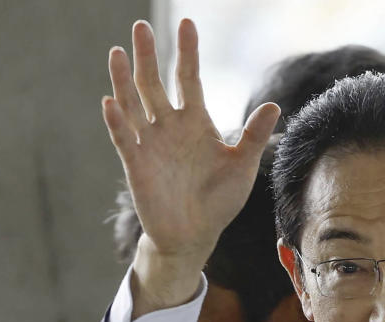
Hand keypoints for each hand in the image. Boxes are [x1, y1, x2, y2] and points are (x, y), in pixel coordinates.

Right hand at [101, 19, 279, 316]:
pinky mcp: (137, 164)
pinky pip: (125, 138)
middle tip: (142, 25)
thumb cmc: (219, 200)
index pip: (189, 79)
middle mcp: (169, 127)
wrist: (196, 235)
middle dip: (148, 55)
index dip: (187, 52)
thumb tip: (274, 105)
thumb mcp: (243, 167)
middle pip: (154, 83)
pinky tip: (110, 102)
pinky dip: (118, 121)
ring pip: (133, 104)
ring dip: (125, 79)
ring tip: (119, 52)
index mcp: (196, 122)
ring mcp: (150, 143)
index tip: (187, 23)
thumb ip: (254, 136)